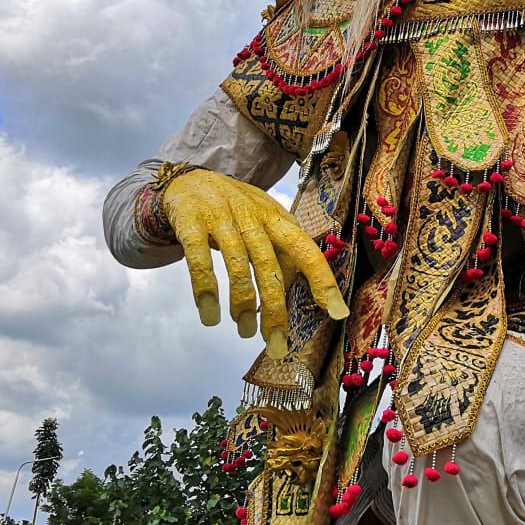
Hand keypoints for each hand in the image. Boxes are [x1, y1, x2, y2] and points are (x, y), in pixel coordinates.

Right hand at [160, 169, 347, 357]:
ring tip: (244, 332)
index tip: (337, 313)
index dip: (322, 280)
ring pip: (238, 266)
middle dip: (275, 310)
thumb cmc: (234, 209)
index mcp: (276, 218)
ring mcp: (221, 217)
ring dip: (243, 305)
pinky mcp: (191, 222)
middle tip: (277, 345)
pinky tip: (209, 315)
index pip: (306, 250)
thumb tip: (297, 297)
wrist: (188, 179)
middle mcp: (252, 216)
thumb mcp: (263, 222)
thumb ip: (280, 253)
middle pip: (271, 266)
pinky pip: (200, 261)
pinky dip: (206, 292)